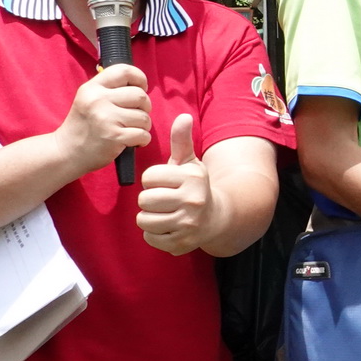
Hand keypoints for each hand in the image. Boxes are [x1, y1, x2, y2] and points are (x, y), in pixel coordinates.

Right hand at [55, 64, 150, 173]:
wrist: (67, 152)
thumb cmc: (83, 125)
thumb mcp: (88, 99)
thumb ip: (110, 89)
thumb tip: (140, 85)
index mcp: (93, 88)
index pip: (124, 71)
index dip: (139, 78)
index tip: (141, 88)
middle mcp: (98, 100)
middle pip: (140, 95)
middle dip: (145, 107)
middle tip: (136, 115)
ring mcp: (106, 118)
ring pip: (144, 117)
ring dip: (143, 125)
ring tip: (132, 129)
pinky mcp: (114, 136)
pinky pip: (143, 134)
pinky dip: (143, 140)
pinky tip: (133, 141)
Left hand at [137, 115, 215, 254]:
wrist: (216, 218)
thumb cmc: (194, 187)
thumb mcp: (189, 163)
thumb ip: (181, 141)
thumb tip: (183, 117)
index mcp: (192, 177)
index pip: (149, 178)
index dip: (152, 180)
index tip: (165, 183)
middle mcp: (192, 200)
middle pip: (144, 200)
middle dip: (149, 200)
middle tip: (163, 200)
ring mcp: (188, 224)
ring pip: (144, 220)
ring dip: (149, 217)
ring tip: (164, 213)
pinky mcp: (181, 243)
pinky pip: (150, 237)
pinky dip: (154, 234)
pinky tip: (167, 227)